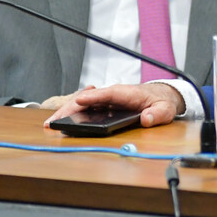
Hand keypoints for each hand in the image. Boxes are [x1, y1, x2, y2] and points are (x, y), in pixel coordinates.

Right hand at [43, 83, 185, 129]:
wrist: (161, 97)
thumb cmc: (161, 102)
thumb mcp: (165, 110)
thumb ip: (158, 114)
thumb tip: (147, 119)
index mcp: (127, 93)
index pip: (108, 93)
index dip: (93, 96)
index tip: (79, 100)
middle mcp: (113, 94)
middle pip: (88, 98)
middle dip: (71, 108)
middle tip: (55, 120)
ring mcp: (107, 100)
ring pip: (83, 104)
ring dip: (67, 112)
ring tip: (51, 124)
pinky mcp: (104, 106)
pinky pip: (86, 108)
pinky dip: (73, 113)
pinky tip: (61, 121)